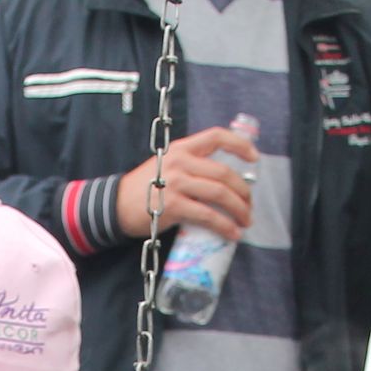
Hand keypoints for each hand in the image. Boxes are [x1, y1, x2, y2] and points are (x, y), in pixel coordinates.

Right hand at [115, 123, 258, 244]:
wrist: (115, 206)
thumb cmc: (144, 189)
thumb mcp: (167, 166)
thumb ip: (190, 167)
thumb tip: (221, 184)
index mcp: (181, 149)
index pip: (216, 136)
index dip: (240, 145)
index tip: (255, 158)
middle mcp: (181, 162)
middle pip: (224, 172)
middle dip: (243, 191)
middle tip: (249, 206)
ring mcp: (177, 183)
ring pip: (220, 193)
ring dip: (239, 209)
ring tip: (245, 221)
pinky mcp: (174, 206)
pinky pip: (208, 215)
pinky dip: (224, 226)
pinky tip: (232, 234)